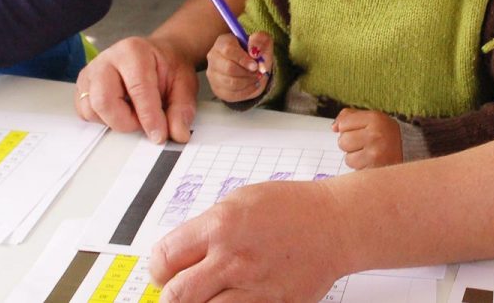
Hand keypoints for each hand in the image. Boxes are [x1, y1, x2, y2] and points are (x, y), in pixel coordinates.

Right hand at [74, 36, 198, 143]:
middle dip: (126, 122)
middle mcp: (107, 59)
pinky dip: (103, 119)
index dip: (149, 117)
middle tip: (145, 123)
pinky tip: (120, 110)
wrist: (157, 55)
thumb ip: (182, 109)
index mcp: (133, 51)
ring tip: (133, 112)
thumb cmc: (167, 66)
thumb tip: (178, 133)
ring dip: (114, 121)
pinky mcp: (83, 86)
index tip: (159, 135)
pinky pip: (84, 112)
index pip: (137, 89)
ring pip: (91, 109)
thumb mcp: (185, 84)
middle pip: (103, 101)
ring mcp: (91, 72)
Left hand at [150, 180, 346, 301]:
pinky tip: (233, 300)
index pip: (165, 257)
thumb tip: (179, 252)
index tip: (162, 272)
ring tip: (205, 299)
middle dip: (170, 297)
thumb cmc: (292, 208)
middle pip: (176, 295)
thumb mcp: (240, 201)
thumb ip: (207, 227)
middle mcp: (232, 258)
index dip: (158, 269)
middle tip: (177, 292)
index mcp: (219, 225)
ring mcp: (254, 286)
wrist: (335, 224)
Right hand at [205, 31, 269, 103]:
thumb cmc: (255, 53)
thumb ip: (260, 40)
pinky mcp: (217, 89)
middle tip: (258, 72)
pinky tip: (253, 85)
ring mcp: (213, 74)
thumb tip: (255, 51)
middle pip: (228, 68)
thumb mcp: (262, 41)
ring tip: (257, 77)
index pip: (228, 50)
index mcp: (223, 42)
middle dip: (247, 72)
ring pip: (231, 83)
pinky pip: (232, 94)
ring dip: (248, 82)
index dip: (243, 59)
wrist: (253, 68)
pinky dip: (247, 91)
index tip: (255, 65)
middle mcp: (213, 57)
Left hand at [333, 108, 403, 168]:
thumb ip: (349, 116)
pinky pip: (356, 170)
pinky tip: (372, 162)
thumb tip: (333, 127)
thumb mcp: (371, 118)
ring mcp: (376, 154)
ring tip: (369, 153)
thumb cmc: (385, 133)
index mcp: (375, 119)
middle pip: (342, 141)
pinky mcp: (375, 170)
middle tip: (365, 143)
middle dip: (350, 144)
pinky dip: (361, 167)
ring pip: (348, 158)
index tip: (360, 130)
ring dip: (355, 157)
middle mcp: (375, 136)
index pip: (343, 124)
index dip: (348, 128)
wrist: (409, 150)